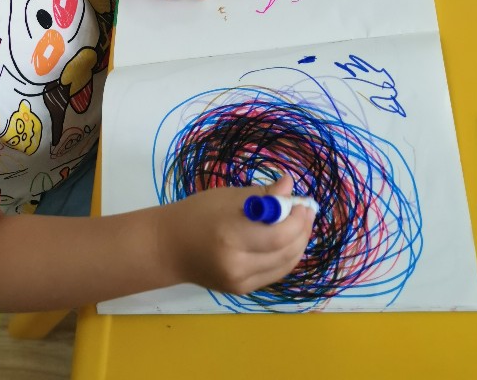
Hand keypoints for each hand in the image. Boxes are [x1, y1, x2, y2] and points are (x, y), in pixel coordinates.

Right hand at [163, 174, 314, 293]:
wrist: (170, 247)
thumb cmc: (197, 214)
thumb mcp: (228, 197)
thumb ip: (262, 196)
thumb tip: (289, 186)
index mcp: (231, 236)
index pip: (278, 235)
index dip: (297, 219)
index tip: (302, 202)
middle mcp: (237, 264)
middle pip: (285, 252)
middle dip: (302, 230)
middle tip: (306, 211)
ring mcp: (240, 282)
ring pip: (285, 265)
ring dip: (298, 244)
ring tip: (300, 223)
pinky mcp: (242, 291)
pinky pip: (274, 273)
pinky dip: (285, 256)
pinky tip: (286, 240)